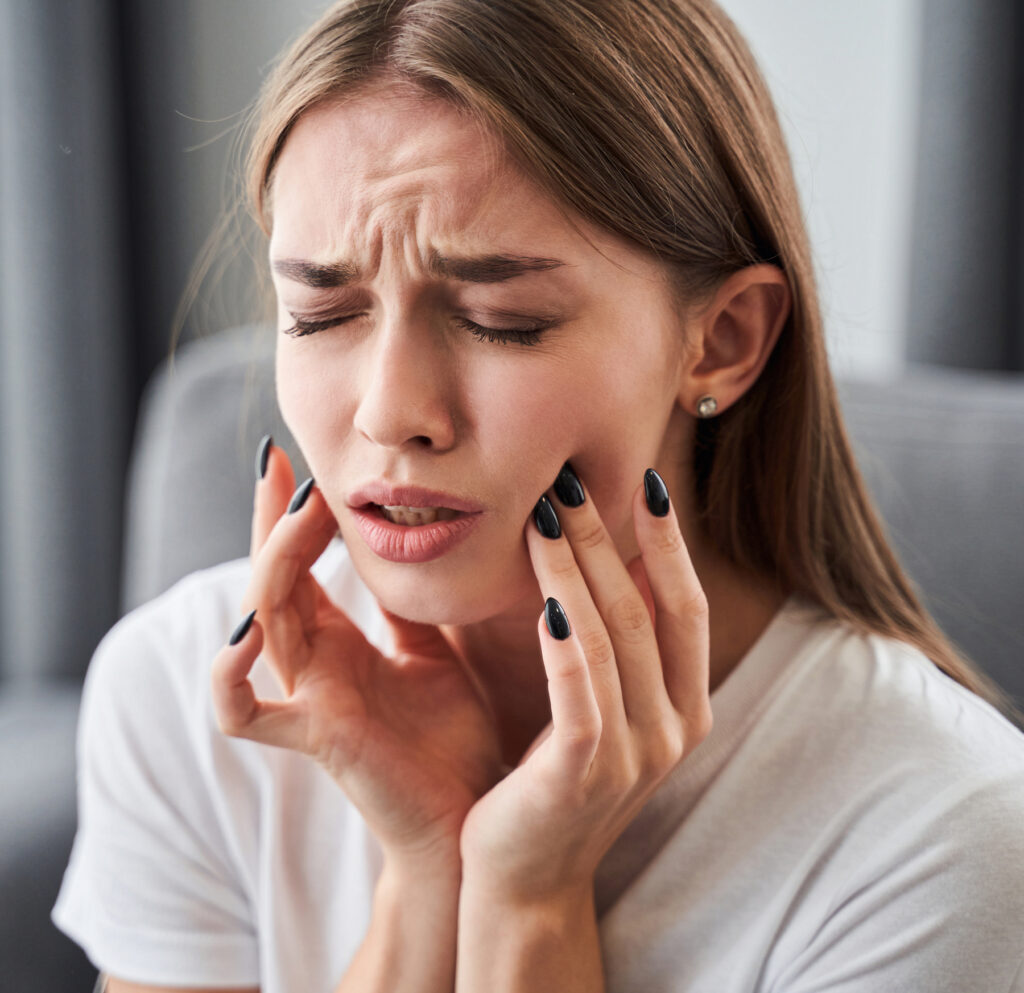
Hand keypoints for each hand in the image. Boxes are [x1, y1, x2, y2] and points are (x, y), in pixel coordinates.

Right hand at [210, 441, 502, 867]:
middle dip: (274, 522)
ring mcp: (307, 699)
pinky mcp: (314, 737)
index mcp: (339, 643)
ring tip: (298, 516)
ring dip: (272, 565)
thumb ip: (411, 605)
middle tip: (287, 467)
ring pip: (260, 621)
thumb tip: (418, 538)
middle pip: (271, 579)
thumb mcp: (435, 650)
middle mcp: (313, 665)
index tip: (296, 459)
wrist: (470, 818)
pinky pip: (244, 712)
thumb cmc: (452, 739)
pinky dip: (230, 674)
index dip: (291, 514)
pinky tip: (248, 630)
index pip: (299, 564)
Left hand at [458, 464, 712, 901]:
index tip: (647, 482)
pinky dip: (565, 639)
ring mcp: (635, 754)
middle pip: (646, 609)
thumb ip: (616, 650)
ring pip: (611, 637)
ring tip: (543, 514)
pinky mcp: (584, 773)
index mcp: (685, 708)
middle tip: (572, 479)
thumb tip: (603, 563)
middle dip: (609, 538)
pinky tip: (543, 596)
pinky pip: (580, 691)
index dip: (670, 544)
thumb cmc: (555, 783)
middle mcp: (673, 729)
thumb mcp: (603, 712)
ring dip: (576, 569)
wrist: (525, 881)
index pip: (687, 608)